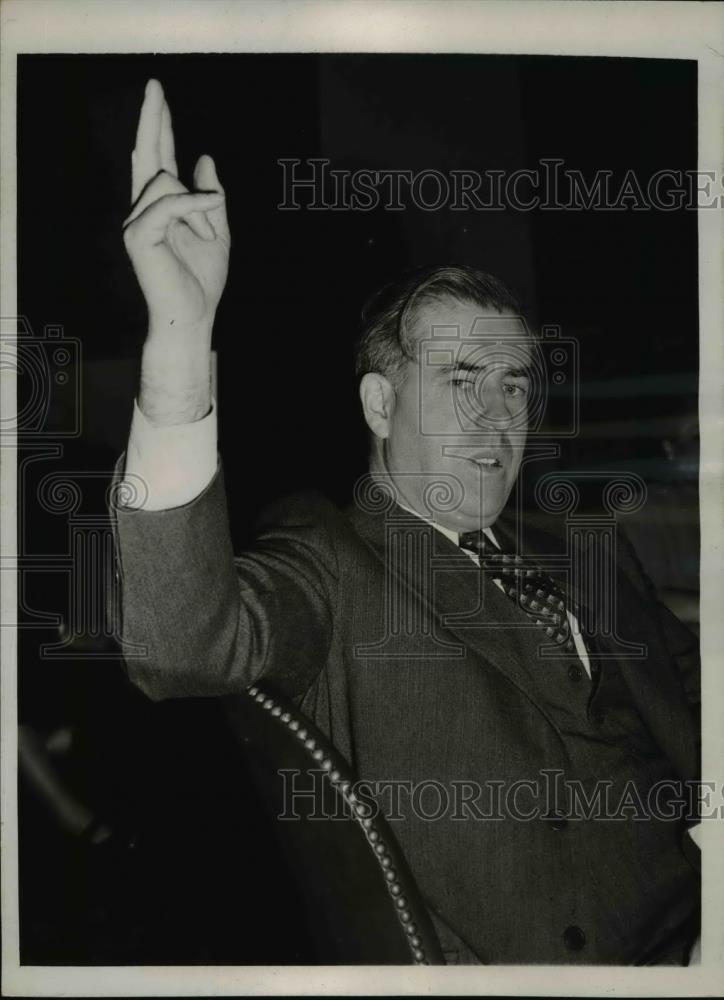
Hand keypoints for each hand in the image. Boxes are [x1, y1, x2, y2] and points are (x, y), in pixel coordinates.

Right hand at [123, 79, 229, 421]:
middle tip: (155, 84)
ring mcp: (137, 221)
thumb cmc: (202, 280)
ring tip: (207, 230)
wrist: (192, 314)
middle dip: (153, 120)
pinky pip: (169, 203)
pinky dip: (194, 205)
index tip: (159, 96)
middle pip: (148, 156)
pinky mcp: (137, 234)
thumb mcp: (217, 231)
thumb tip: (204, 158)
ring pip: (166, 182)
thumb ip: (211, 197)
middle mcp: (144, 209)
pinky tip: (210, 210)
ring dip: (198, 206)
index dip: (160, 127)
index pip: (159, 159)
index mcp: (162, 207)